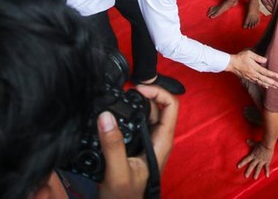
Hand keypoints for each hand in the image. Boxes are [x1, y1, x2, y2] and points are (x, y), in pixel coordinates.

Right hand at [97, 84, 178, 198]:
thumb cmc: (125, 197)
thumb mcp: (118, 172)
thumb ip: (113, 146)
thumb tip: (106, 116)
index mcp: (162, 141)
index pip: (171, 105)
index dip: (157, 91)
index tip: (136, 89)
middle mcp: (158, 138)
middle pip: (157, 105)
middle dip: (142, 95)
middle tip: (122, 91)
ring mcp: (148, 140)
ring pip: (145, 113)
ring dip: (133, 104)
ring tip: (116, 99)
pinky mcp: (136, 144)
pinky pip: (135, 122)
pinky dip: (126, 113)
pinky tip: (113, 114)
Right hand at [227, 49, 277, 88]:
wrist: (231, 64)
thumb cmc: (240, 57)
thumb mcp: (249, 54)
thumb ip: (258, 57)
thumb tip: (265, 60)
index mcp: (254, 67)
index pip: (265, 72)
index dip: (272, 75)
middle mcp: (253, 74)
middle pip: (265, 79)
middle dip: (273, 83)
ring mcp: (251, 77)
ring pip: (261, 82)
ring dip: (269, 85)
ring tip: (275, 87)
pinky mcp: (249, 78)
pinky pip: (257, 83)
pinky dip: (262, 85)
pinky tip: (266, 86)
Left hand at [237, 140, 274, 179]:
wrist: (268, 144)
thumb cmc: (261, 143)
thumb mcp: (255, 143)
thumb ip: (251, 143)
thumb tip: (247, 140)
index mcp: (253, 155)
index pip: (246, 159)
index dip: (242, 163)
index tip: (238, 167)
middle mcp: (256, 159)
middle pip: (251, 165)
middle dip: (248, 171)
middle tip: (245, 176)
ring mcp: (262, 161)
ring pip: (258, 168)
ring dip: (256, 173)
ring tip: (254, 178)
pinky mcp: (267, 161)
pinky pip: (267, 167)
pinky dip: (267, 171)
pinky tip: (267, 176)